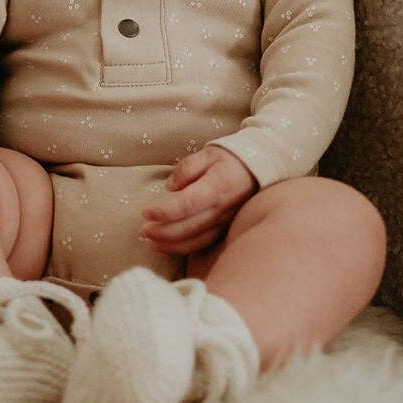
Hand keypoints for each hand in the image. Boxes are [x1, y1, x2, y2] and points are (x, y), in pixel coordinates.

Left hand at [140, 146, 257, 256]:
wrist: (261, 169)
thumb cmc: (231, 159)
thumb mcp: (208, 153)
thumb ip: (187, 168)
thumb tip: (170, 187)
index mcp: (216, 188)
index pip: (186, 205)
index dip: (163, 212)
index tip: (145, 212)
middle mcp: (221, 210)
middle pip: (187, 228)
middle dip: (161, 232)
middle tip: (141, 231)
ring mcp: (225, 222)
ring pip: (195, 241)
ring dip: (170, 244)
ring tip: (149, 242)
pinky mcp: (225, 229)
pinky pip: (203, 243)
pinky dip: (184, 248)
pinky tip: (167, 246)